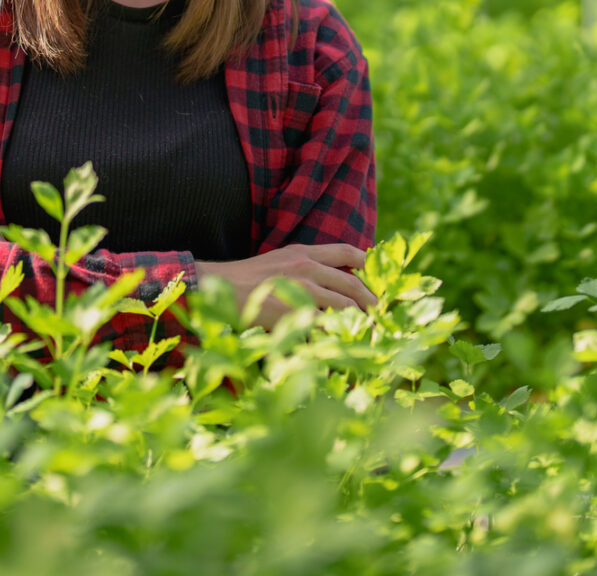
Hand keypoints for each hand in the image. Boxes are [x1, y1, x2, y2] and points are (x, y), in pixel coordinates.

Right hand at [196, 243, 376, 329]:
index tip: (379, 276)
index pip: (346, 251)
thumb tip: (324, 283)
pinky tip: (344, 343)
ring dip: (361, 320)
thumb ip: (301, 268)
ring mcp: (301, 288)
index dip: (368, 263)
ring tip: (371, 332)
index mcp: (303, 252)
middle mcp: (306, 266)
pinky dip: (337, 334)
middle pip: (352, 282)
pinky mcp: (293, 311)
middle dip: (372, 300)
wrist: (214, 286)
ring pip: (345, 305)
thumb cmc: (243, 280)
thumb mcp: (277, 262)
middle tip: (382, 313)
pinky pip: (324, 325)